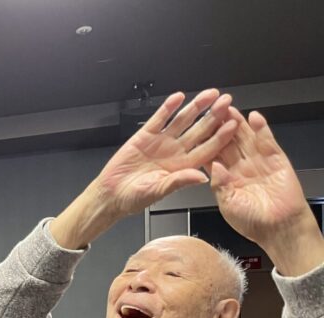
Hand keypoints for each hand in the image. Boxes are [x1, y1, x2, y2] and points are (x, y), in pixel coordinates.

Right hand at [94, 89, 235, 216]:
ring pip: (182, 121)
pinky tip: (178, 98)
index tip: (233, 125)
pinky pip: (159, 119)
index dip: (220, 136)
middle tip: (226, 102)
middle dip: (214, 115)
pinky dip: (168, 108)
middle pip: (199, 130)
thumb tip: (201, 177)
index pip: (207, 148)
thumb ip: (179, 182)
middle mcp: (175, 152)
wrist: (110, 194)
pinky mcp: (145, 136)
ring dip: (196, 107)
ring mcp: (161, 142)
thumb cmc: (133, 198)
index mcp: (183, 166)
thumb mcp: (158, 192)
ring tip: (209, 95)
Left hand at [210, 108, 322, 261]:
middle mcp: (242, 167)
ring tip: (228, 108)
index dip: (204, 143)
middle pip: (228, 142)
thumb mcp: (228, 204)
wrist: (280, 228)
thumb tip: (212, 167)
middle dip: (219, 126)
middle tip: (210, 110)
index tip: (194, 130)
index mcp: (227, 178)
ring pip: (245, 137)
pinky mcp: (276, 160)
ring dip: (237, 123)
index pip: (213, 156)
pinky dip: (261, 129)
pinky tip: (254, 117)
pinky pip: (267, 141)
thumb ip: (220, 185)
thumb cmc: (253, 223)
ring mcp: (259, 162)